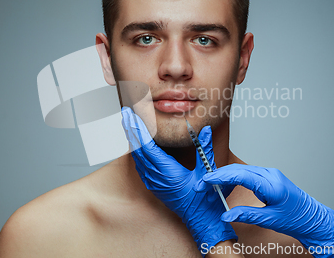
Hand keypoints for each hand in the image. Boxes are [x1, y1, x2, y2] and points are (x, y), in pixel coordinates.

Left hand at [121, 107, 236, 252]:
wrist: (200, 220)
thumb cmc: (204, 200)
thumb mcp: (207, 172)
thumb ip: (204, 149)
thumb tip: (205, 130)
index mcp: (168, 172)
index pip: (147, 146)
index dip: (138, 130)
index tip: (132, 116)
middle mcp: (157, 177)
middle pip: (138, 149)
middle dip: (131, 130)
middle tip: (125, 114)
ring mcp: (154, 182)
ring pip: (138, 157)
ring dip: (133, 139)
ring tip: (129, 124)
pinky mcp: (154, 186)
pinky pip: (141, 166)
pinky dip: (137, 151)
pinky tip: (136, 144)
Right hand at [195, 164, 333, 257]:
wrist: (315, 220)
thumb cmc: (297, 220)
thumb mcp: (270, 220)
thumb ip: (246, 215)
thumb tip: (226, 215)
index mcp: (271, 185)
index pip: (240, 175)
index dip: (220, 176)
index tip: (206, 180)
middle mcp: (271, 175)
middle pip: (239, 169)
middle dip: (219, 175)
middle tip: (203, 184)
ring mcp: (271, 174)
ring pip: (242, 170)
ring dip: (226, 175)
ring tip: (212, 185)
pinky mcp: (270, 177)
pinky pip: (248, 173)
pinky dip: (235, 177)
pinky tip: (227, 184)